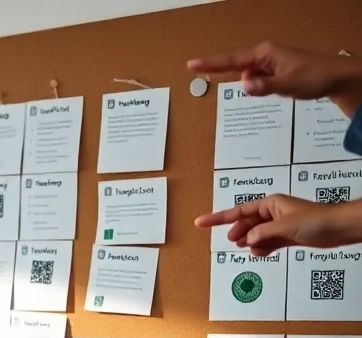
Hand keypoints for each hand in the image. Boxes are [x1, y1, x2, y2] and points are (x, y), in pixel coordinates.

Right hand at [188, 41, 361, 109]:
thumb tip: (244, 86)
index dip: (210, 64)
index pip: (232, 60)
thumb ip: (264, 87)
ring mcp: (272, 62)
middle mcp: (266, 55)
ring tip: (281, 89)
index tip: (190, 64)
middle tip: (256, 86)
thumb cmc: (315, 77)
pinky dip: (264, 87)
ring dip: (258, 87)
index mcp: (265, 54)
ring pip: (252, 76)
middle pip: (241, 69)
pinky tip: (279, 91)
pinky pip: (261, 79)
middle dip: (243, 81)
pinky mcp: (278, 70)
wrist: (339, 77)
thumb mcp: (289, 84)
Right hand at [195, 194, 358, 255]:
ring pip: (257, 234)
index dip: (218, 218)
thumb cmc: (316, 220)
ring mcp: (280, 225)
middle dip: (238, 232)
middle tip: (231, 241)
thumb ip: (262, 233)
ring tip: (247, 248)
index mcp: (270, 204)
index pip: (238, 211)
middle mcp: (273, 213)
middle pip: (246, 223)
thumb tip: (246, 240)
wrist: (339, 228)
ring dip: (251, 242)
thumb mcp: (284, 226)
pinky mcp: (288, 236)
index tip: (200, 222)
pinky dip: (262, 247)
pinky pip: (268, 242)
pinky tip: (260, 252)